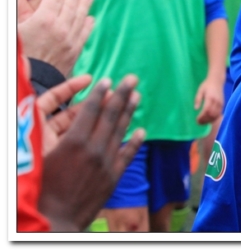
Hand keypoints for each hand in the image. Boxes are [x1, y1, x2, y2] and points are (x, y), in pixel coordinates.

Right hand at [17, 0, 94, 76]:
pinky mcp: (74, 53)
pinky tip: (90, 18)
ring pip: (80, 17)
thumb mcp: (15, 30)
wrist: (28, 82)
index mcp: (43, 20)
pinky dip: (88, 23)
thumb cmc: (18, 55)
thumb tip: (37, 5)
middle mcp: (59, 28)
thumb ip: (22, 10)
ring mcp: (69, 41)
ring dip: (85, 4)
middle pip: (70, 4)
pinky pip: (84, 34)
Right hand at [38, 75, 144, 231]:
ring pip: (121, 132)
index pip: (90, 111)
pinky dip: (135, 141)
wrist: (55, 220)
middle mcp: (94, 149)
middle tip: (132, 78)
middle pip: (110, 116)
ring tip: (138, 95)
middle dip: (121, 95)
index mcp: (74, 142)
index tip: (108, 79)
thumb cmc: (41, 189)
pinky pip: (127, 155)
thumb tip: (64, 116)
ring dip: (129, 112)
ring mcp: (106, 163)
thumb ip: (54, 135)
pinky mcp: (113, 177)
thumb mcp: (42, 156)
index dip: (99, 94)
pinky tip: (142, 130)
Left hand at [194, 76, 223, 124]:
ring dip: (209, 120)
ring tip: (203, 122)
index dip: (202, 117)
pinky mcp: (222, 104)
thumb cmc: (207, 85)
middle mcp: (216, 101)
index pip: (206, 110)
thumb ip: (198, 99)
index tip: (196, 120)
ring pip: (216, 115)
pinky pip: (219, 114)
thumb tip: (195, 108)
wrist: (217, 80)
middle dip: (205, 120)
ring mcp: (220, 103)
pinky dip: (214, 118)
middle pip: (211, 114)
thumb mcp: (200, 90)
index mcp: (210, 97)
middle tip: (199, 123)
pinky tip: (209, 119)